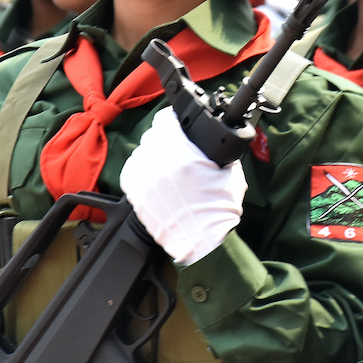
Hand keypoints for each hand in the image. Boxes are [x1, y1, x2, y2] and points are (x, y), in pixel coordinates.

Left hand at [120, 108, 245, 265]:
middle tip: (177, 145)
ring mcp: (144, 180)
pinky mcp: (135, 195)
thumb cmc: (217, 212)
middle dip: (165, 136)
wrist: (203, 243)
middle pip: (152, 134)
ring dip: (152, 153)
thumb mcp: (231, 174)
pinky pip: (132, 170)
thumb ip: (221, 152)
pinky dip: (142, 169)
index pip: (165, 119)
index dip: (174, 119)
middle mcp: (158, 165)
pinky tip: (155, 174)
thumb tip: (216, 141)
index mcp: (182, 155)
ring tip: (167, 163)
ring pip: (140, 151)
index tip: (178, 122)